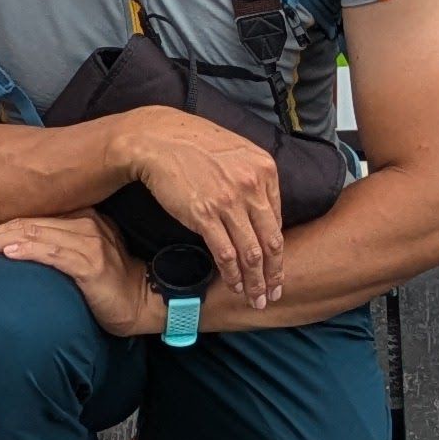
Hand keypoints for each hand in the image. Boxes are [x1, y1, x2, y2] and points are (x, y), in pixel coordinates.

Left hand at [0, 209, 167, 338]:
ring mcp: (90, 241)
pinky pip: (54, 252)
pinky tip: (9, 254)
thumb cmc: (109, 284)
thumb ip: (55, 246)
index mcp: (80, 216)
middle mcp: (85, 222)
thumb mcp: (81, 257)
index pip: (30, 214)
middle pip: (27, 221)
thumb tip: (14, 252)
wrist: (145, 302)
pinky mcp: (92, 262)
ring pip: (35, 232)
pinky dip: (29, 250)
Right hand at [119, 104, 290, 309]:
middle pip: (270, 240)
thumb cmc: (196, 145)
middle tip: (274, 294)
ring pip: (250, 252)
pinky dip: (232, 274)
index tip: (277, 268)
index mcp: (265, 170)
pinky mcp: (204, 215)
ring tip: (256, 298)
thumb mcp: (238, 153)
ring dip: (255, 281)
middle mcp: (251, 186)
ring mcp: (228, 201)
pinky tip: (234, 285)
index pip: (278, 220)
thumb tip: (263, 212)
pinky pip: (225, 253)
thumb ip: (255, 180)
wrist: (159, 141)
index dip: (278, 250)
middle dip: (274, 273)